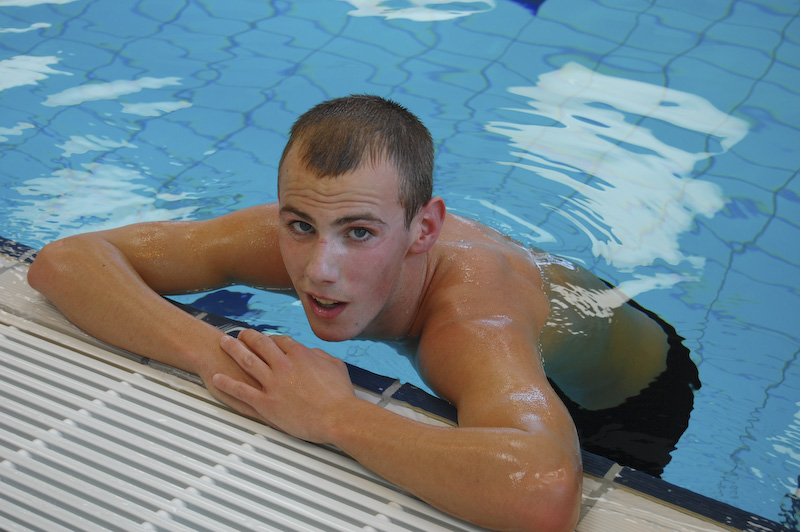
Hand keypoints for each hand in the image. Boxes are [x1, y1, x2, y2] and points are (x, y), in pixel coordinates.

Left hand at [212, 330, 355, 442]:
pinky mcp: (266, 402)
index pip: (280, 340)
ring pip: (247, 361)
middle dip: (248, 337)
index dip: (271, 338)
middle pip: (260, 344)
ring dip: (233, 350)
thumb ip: (320, 356)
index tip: (266, 338)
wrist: (338, 417)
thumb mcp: (335, 366)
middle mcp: (283, 365)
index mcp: (300, 355)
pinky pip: (241, 390)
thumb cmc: (340, 395)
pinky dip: (227, 383)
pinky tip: (217, 378)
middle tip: (239, 333)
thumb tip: (312, 352)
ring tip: (224, 343)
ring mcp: (273, 383)